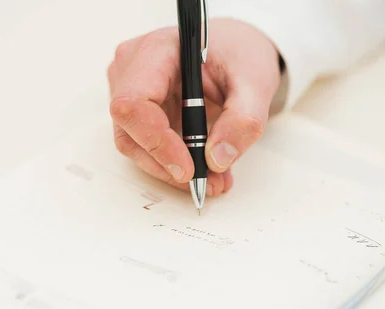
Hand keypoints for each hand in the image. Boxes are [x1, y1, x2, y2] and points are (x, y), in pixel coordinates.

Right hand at [107, 19, 280, 195]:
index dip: (156, 142)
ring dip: (171, 169)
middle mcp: (132, 67)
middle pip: (131, 130)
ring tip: (214, 178)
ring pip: (135, 144)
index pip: (134, 102)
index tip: (189, 169)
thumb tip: (217, 159)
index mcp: (158, 49)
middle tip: (211, 182)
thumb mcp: (255, 83)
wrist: (236, 52)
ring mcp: (129, 88)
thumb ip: (243, 120)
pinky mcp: (137, 109)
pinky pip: (145, 145)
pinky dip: (173, 163)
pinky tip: (205, 167)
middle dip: (168, 164)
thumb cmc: (240, 54)